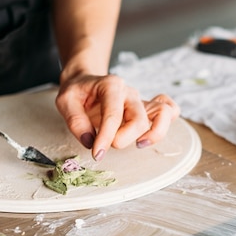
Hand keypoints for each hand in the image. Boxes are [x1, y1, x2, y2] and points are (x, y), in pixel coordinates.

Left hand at [56, 73, 178, 160]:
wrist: (84, 82)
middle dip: (124, 138)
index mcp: (110, 85)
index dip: (106, 137)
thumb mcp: (65, 101)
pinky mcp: (146, 109)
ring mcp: (140, 100)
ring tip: (137, 144)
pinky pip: (170, 110)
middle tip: (107, 147)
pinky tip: (149, 135)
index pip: (113, 114)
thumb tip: (90, 141)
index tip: (97, 153)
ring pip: (163, 114)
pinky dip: (165, 123)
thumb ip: (75, 121)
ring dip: (153, 134)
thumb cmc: (77, 92)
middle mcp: (129, 92)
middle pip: (139, 118)